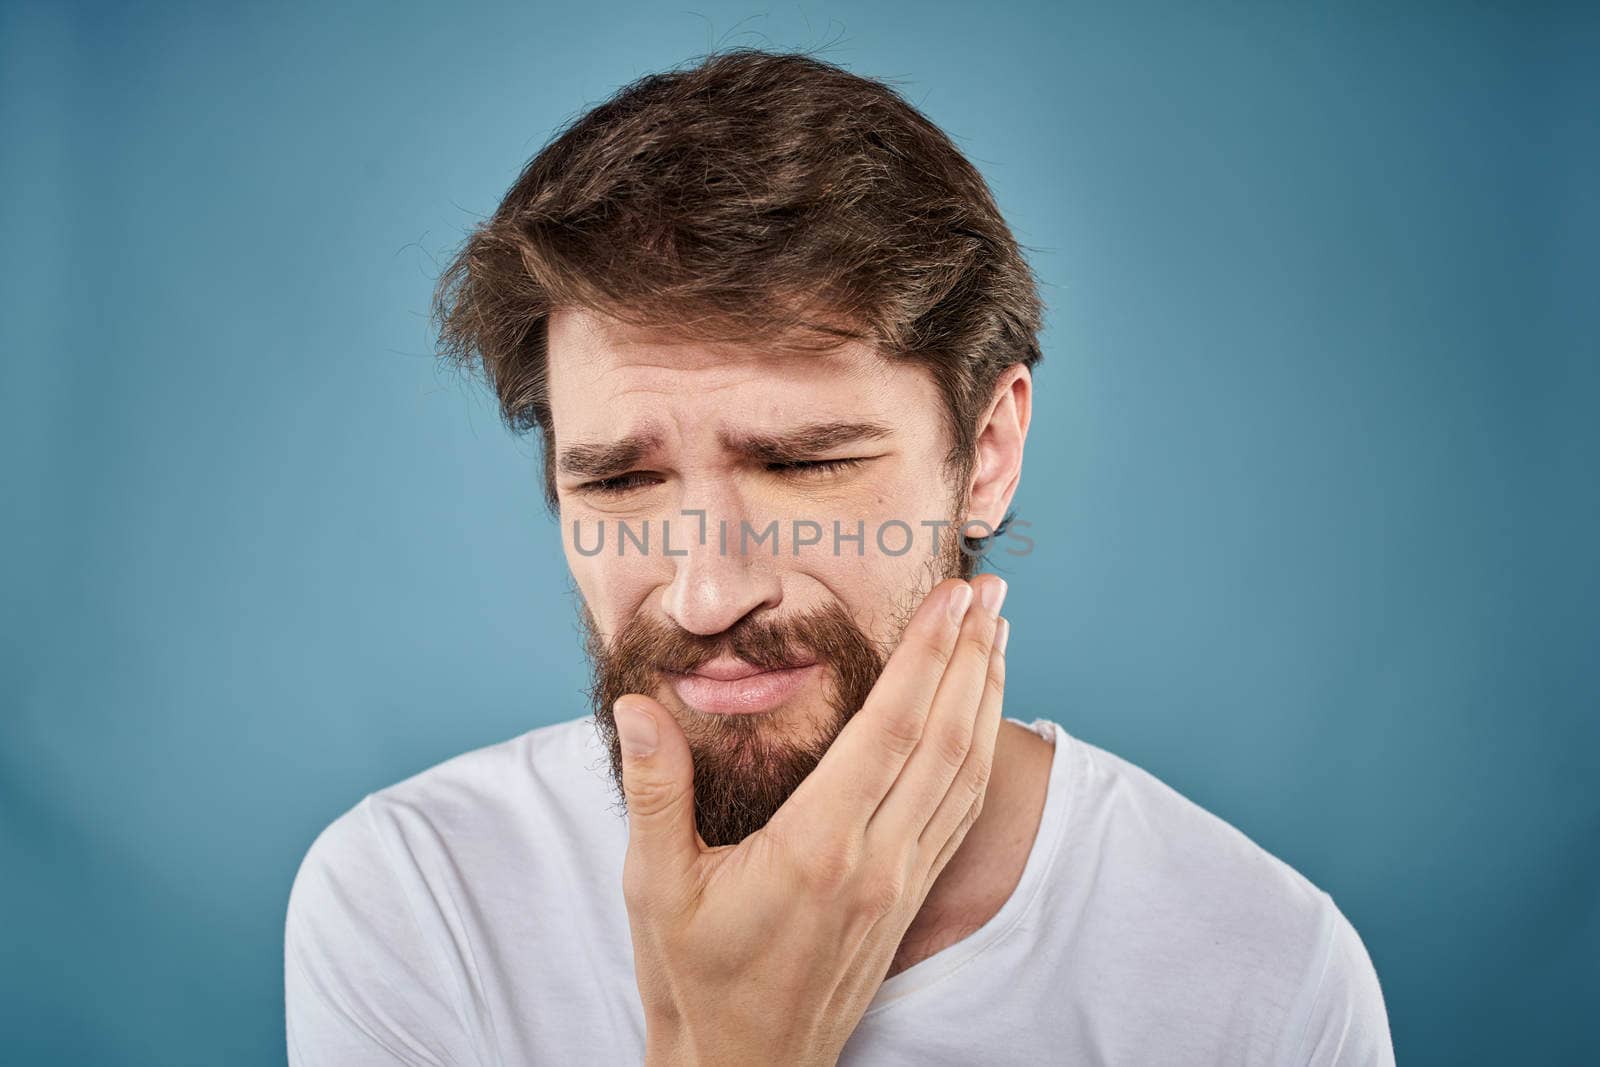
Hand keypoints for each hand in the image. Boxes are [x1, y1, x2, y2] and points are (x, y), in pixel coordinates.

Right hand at [610, 575, 1009, 1065]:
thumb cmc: (695, 977)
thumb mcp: (655, 885)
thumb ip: (656, 790)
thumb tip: (641, 706)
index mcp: (817, 850)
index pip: (890, 733)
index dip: (927, 658)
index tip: (953, 600)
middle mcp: (875, 862)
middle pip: (945, 741)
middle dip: (972, 656)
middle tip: (991, 588)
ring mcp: (901, 883)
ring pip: (965, 775)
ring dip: (986, 697)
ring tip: (998, 634)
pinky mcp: (908, 898)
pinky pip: (961, 813)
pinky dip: (980, 752)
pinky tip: (981, 718)